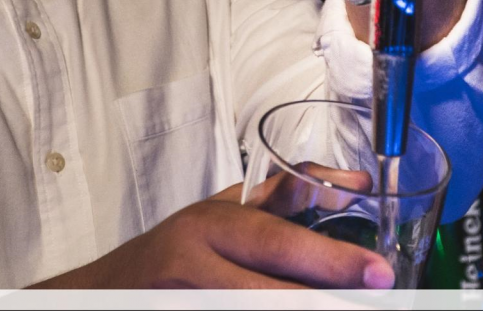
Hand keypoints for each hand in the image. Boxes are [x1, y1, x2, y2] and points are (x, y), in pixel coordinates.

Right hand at [30, 167, 393, 288]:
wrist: (103, 295)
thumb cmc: (171, 253)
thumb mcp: (219, 214)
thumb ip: (276, 202)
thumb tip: (346, 185)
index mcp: (207, 228)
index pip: (276, 243)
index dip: (331, 262)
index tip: (379, 274)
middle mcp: (193, 268)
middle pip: (271, 296)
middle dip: (329, 304)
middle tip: (379, 304)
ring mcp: (186, 303)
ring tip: (345, 309)